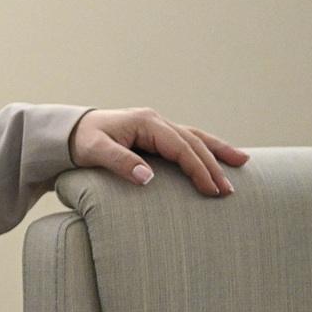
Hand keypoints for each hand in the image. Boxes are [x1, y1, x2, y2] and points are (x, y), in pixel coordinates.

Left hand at [69, 108, 248, 196]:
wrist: (69, 130)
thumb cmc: (81, 141)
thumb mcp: (95, 151)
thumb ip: (119, 161)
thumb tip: (147, 177)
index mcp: (146, 122)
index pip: (180, 147)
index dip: (197, 169)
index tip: (211, 190)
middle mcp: (155, 121)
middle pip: (192, 143)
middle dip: (213, 166)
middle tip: (229, 191)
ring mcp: (157, 125)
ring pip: (195, 137)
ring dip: (217, 151)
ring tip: (242, 162)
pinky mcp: (155, 133)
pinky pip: (186, 140)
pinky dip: (204, 147)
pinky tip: (219, 155)